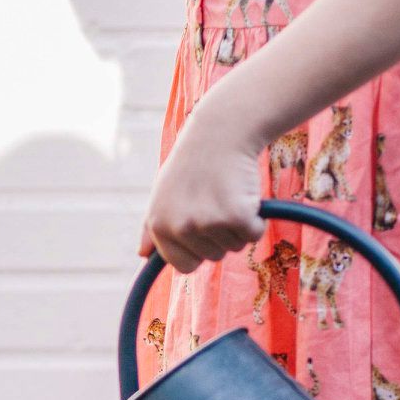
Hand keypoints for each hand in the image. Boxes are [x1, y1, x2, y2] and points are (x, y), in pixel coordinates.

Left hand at [139, 99, 265, 273]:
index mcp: (159, 226)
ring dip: (237, 225)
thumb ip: (151, 229)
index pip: (185, 266)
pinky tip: (245, 195)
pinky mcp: (236, 216)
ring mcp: (208, 223)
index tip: (201, 224)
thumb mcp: (162, 194)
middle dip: (219, 234)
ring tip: (227, 193)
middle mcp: (180, 227)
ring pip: (234, 246)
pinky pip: (253, 235)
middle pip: (213, 257)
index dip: (198, 249)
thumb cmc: (192, 165)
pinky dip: (256, 220)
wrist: (220, 133)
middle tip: (216, 199)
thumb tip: (143, 255)